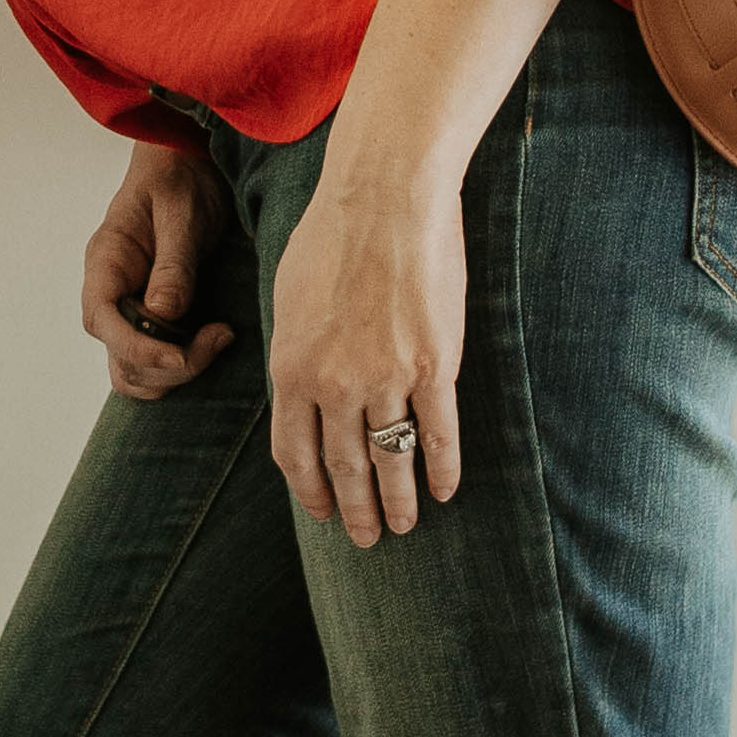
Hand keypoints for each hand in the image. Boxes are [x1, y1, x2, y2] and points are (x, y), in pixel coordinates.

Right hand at [82, 144, 237, 400]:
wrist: (190, 164)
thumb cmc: (181, 178)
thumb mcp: (181, 213)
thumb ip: (173, 265)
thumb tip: (163, 315)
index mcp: (107, 262)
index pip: (102, 321)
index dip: (137, 349)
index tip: (182, 355)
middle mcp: (111, 291)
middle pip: (119, 357)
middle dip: (168, 365)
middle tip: (219, 337)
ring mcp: (130, 307)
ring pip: (134, 369)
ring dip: (175, 372)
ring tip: (219, 338)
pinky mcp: (154, 316)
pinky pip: (155, 359)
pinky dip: (181, 364)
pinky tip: (214, 338)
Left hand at [267, 157, 463, 545]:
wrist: (384, 196)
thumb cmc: (331, 234)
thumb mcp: (289, 298)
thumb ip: (295, 352)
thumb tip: (300, 389)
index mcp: (292, 368)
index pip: (294, 453)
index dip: (309, 491)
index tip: (320, 512)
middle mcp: (335, 384)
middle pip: (343, 468)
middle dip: (353, 512)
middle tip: (365, 539)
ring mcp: (386, 378)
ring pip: (391, 461)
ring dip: (398, 502)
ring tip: (405, 527)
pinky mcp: (433, 365)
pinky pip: (439, 434)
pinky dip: (443, 469)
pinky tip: (446, 490)